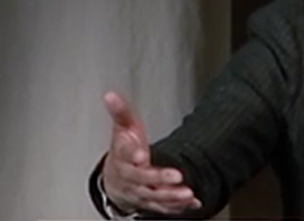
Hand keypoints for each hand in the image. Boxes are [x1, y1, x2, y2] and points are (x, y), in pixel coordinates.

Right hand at [101, 91, 202, 214]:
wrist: (115, 178)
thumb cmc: (123, 150)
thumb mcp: (122, 128)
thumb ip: (121, 112)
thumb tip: (111, 95)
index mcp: (122, 156)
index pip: (125, 154)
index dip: (132, 155)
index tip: (141, 155)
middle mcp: (131, 175)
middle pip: (142, 178)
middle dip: (159, 178)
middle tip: (176, 176)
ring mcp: (140, 190)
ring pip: (153, 196)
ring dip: (171, 196)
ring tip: (187, 193)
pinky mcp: (151, 200)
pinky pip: (163, 206)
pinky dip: (178, 207)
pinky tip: (192, 202)